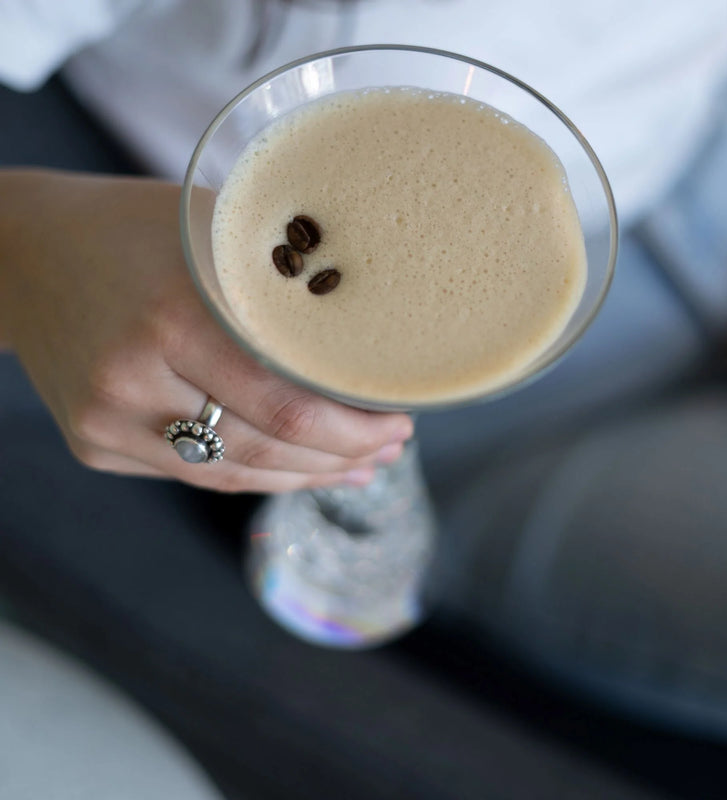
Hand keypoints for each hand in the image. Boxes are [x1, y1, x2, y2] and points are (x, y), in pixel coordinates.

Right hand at [0, 170, 412, 491]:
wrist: (23, 256)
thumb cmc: (130, 229)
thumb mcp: (210, 232)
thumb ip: (277, 285)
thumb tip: (363, 330)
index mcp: (171, 316)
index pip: (285, 406)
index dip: (353, 429)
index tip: (397, 422)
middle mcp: (132, 380)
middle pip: (265, 449)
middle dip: (342, 457)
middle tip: (389, 448)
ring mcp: (107, 423)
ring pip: (232, 474)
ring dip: (306, 476)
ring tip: (358, 468)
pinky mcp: (96, 445)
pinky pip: (196, 471)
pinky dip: (255, 473)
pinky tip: (296, 469)